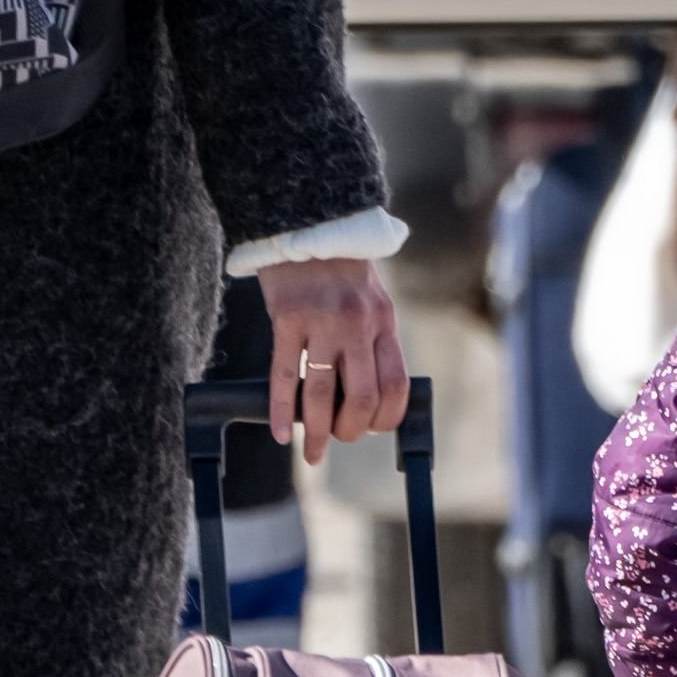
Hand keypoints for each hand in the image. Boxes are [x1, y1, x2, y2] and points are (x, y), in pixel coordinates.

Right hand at [253, 257, 408, 451]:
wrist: (306, 223)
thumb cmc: (338, 267)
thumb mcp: (371, 299)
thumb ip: (372, 339)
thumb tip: (367, 392)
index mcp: (384, 321)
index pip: (396, 384)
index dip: (386, 417)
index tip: (373, 429)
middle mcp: (358, 324)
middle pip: (364, 396)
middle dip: (352, 429)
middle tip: (340, 439)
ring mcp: (322, 322)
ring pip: (324, 393)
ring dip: (319, 431)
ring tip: (313, 453)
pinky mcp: (287, 320)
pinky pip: (285, 375)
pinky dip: (282, 410)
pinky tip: (280, 432)